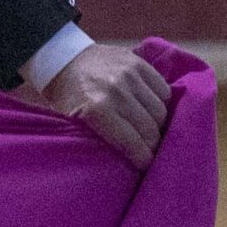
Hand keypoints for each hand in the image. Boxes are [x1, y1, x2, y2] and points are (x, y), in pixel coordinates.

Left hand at [34, 41, 171, 168]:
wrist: (62, 59)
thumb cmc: (65, 96)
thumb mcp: (70, 121)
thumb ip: (96, 137)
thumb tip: (122, 160)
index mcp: (97, 109)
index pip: (131, 141)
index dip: (142, 158)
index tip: (146, 167)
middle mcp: (117, 91)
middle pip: (150, 127)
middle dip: (153, 144)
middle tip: (151, 152)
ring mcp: (130, 75)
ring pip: (160, 109)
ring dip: (159, 125)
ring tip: (152, 132)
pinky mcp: (139, 63)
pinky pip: (163, 90)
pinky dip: (161, 103)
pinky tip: (152, 110)